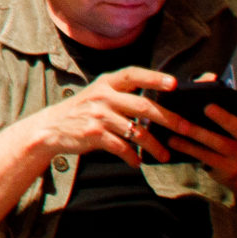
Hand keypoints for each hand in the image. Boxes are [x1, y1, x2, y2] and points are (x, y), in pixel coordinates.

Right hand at [29, 65, 172, 167]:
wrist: (50, 128)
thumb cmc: (82, 112)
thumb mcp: (99, 96)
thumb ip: (123, 97)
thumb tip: (159, 108)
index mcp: (106, 83)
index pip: (133, 75)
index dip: (154, 78)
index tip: (175, 83)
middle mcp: (102, 96)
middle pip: (142, 106)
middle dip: (168, 118)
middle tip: (186, 128)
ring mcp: (97, 115)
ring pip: (136, 131)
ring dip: (155, 146)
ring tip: (164, 156)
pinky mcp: (93, 134)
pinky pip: (122, 148)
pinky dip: (133, 158)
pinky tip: (137, 163)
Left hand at [145, 82, 236, 184]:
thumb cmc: (230, 133)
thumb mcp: (233, 117)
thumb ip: (219, 95)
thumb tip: (209, 77)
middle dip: (224, 118)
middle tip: (208, 108)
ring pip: (219, 143)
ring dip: (198, 133)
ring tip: (180, 125)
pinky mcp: (227, 168)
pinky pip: (205, 157)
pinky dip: (188, 148)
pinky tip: (172, 140)